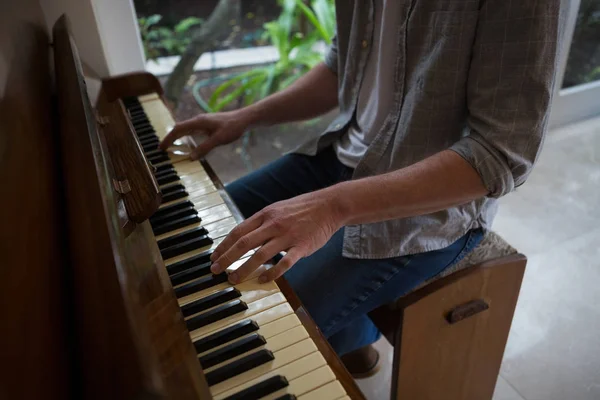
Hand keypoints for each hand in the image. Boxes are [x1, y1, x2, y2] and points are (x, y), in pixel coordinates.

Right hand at [160, 110, 251, 159]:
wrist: (244, 119)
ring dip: (177, 137)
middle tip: (162, 149)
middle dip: (169, 138)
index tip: (161, 148)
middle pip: (179, 129)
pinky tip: (186, 143)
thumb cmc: (233, 127)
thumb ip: (204, 148)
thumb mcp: (218, 139)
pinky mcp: (207, 125)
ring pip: (185, 129)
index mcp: (198, 122)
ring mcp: (203, 123)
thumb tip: (191, 157)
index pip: (178, 130)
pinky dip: (185, 137)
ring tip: (170, 147)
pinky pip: (192, 131)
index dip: (168, 139)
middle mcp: (198, 121)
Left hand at [210, 188, 345, 283]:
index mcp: (265, 215)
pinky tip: (263, 280)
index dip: (223, 246)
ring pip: (260, 255)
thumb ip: (261, 223)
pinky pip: (284, 263)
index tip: (214, 258)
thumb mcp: (277, 209)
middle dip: (227, 258)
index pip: (238, 231)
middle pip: (244, 243)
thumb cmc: (302, 209)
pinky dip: (272, 273)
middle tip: (215, 271)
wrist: (329, 206)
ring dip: (244, 269)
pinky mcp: (302, 246)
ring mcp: (287, 236)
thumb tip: (243, 237)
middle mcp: (273, 224)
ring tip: (234, 280)